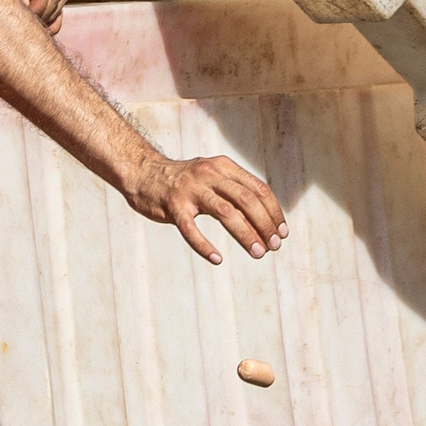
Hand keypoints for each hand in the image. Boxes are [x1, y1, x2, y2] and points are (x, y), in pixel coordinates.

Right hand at [128, 154, 289, 263]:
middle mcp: (209, 174)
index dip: (274, 212)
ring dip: (246, 235)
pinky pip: (191, 229)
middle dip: (265, 225)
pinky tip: (217, 259)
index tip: (282, 232)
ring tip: (258, 253)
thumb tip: (265, 225)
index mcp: (224, 166)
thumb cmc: (185, 182)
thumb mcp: (213, 180)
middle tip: (274, 246)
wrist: (143, 173)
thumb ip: (236, 196)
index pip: (259, 189)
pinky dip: (205, 246)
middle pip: (247, 200)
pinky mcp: (173, 206)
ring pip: (226, 213)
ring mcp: (190, 189)